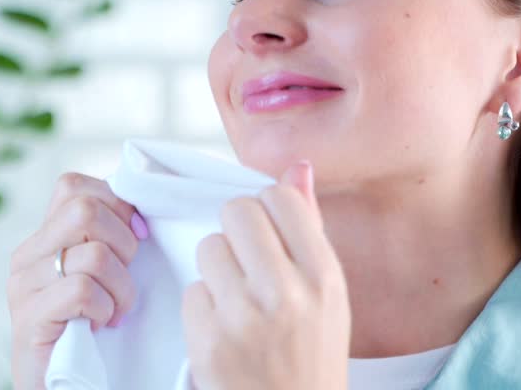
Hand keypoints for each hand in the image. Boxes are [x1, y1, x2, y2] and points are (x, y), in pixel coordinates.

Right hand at [6, 173, 147, 389]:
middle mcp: (28, 254)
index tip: (139, 235)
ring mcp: (24, 285)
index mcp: (45, 236)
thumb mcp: (101, 272)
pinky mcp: (29, 318)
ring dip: (121, 287)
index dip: (117, 204)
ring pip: (94, 253)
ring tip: (116, 310)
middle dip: (124, 243)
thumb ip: (108, 238)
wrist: (60, 382)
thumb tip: (142, 213)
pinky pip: (82, 291)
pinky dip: (105, 309)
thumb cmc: (90, 325)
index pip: (74, 185)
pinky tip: (101, 325)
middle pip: (85, 210)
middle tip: (125, 277)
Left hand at [181, 160, 350, 389]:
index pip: (280, 197)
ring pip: (208, 247)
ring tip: (237, 300)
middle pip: (236, 211)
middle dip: (237, 231)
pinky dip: (202, 307)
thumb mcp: (329, 295)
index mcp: (324, 276)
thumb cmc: (312, 355)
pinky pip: (191, 291)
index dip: (268, 210)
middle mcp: (286, 293)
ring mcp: (244, 318)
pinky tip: (223, 330)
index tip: (269, 233)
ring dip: (217, 268)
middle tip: (247, 262)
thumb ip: (309, 230)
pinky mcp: (208, 342)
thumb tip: (299, 166)